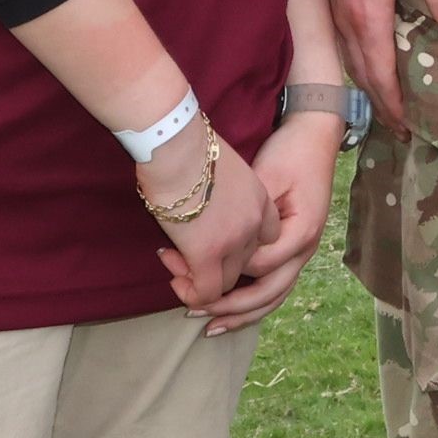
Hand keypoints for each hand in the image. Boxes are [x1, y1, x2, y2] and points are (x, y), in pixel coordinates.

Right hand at [142, 124, 277, 314]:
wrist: (177, 145)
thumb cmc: (187, 146)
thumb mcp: (220, 167)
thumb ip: (221, 190)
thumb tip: (203, 198)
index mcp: (260, 199)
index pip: (263, 237)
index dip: (236, 245)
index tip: (210, 239)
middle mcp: (254, 222)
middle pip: (243, 261)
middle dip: (214, 264)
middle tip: (182, 254)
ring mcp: (235, 240)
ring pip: (226, 282)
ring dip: (199, 280)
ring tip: (175, 264)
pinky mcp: (209, 254)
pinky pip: (207, 292)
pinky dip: (191, 293)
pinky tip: (175, 278)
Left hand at [194, 112, 342, 334]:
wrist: (314, 134)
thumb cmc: (289, 153)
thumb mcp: (265, 178)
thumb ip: (246, 218)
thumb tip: (218, 250)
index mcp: (301, 232)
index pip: (258, 267)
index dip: (222, 273)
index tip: (185, 269)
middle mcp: (305, 248)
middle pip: (267, 293)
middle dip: (229, 308)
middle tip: (192, 310)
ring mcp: (302, 251)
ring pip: (273, 297)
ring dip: (241, 315)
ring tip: (209, 326)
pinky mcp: (293, 248)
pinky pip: (274, 285)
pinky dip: (252, 303)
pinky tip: (230, 313)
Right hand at [309, 0, 437, 130]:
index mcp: (368, 16)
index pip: (380, 74)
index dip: (393, 104)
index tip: (406, 128)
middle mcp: (347, 21)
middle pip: (363, 76)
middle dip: (381, 105)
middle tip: (400, 130)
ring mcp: (337, 11)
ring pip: (351, 62)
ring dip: (368, 87)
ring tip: (387, 107)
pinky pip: (345, 45)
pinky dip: (359, 65)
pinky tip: (370, 65)